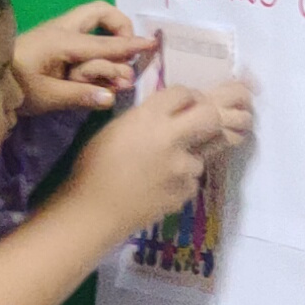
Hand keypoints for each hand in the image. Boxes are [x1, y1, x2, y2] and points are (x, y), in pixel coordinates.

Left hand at [14, 1, 154, 113]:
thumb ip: (80, 96)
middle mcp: (64, 30)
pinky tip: (96, 70)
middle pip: (101, 11)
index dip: (130, 46)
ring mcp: (58, 33)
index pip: (105, 43)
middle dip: (120, 27)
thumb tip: (111, 97)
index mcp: (63, 41)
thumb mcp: (47, 97)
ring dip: (109, 42)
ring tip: (113, 73)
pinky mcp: (54, 41)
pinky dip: (97, 45)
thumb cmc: (16, 88)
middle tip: (126, 52)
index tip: (152, 45)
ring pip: (94, 21)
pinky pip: (85, 34)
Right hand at [66, 77, 255, 234]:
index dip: (185, 97)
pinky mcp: (186, 192)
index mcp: (148, 118)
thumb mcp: (115, 130)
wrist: (94, 212)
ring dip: (189, 156)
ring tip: (162, 169)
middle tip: (196, 124)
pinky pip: (192, 180)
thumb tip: (167, 114)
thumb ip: (145, 118)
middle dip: (207, 116)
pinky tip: (159, 187)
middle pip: (210, 116)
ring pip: (203, 153)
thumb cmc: (93, 168)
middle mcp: (171, 138)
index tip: (182, 105)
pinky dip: (181, 181)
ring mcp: (182, 167)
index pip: (184, 92)